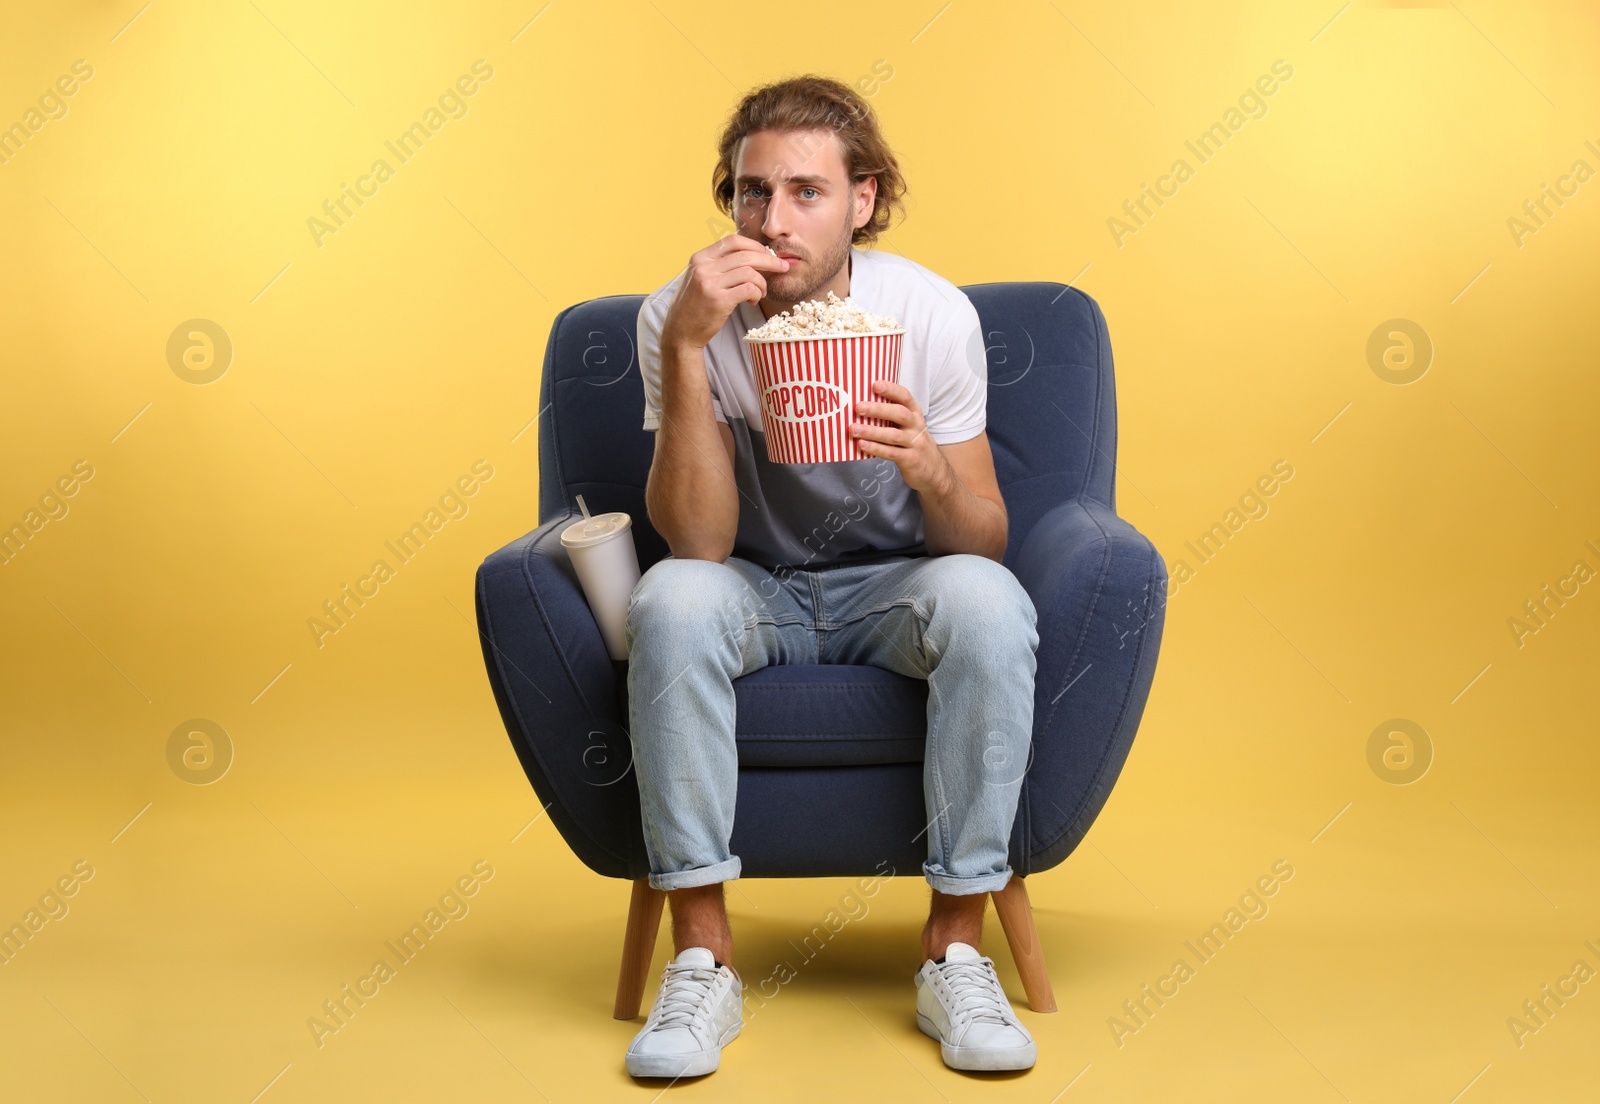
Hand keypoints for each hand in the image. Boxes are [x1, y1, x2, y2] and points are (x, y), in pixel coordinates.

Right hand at [661, 234, 789, 351]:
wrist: (680, 332)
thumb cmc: (695, 306)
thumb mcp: (700, 277)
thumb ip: (719, 265)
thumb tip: (752, 255)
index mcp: (700, 257)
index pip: (733, 241)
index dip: (755, 246)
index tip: (767, 255)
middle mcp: (703, 267)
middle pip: (746, 254)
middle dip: (769, 260)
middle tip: (782, 267)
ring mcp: (710, 283)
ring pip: (750, 272)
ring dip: (762, 283)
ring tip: (760, 293)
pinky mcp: (718, 300)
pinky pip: (749, 289)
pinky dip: (757, 294)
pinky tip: (753, 301)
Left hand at [851, 379, 952, 494]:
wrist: (934, 472)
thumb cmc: (913, 444)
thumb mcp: (909, 427)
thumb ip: (891, 417)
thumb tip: (861, 407)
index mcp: (914, 414)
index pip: (905, 397)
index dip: (891, 390)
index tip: (875, 384)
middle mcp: (916, 426)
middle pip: (899, 414)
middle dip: (878, 409)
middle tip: (858, 407)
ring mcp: (915, 443)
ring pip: (893, 435)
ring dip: (872, 431)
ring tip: (854, 429)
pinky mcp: (911, 460)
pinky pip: (891, 452)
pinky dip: (876, 448)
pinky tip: (862, 445)